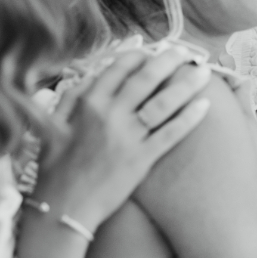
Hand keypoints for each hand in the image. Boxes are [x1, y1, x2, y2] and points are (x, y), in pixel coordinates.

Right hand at [33, 47, 211, 231]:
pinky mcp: (142, 159)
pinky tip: (204, 106)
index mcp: (88, 103)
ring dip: (186, 84)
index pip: (119, 68)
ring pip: (163, 102)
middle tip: (184, 53)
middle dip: (168, 61)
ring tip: (203, 72)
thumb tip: (91, 76)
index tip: (152, 51)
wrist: (63, 206)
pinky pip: (170, 133)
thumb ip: (72, 97)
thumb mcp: (53, 124)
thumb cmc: (56, 166)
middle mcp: (110, 114)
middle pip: (146, 79)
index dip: (139, 56)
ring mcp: (128, 136)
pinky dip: (189, 118)